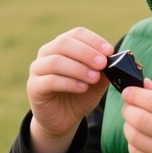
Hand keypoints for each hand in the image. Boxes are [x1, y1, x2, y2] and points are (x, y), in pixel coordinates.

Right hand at [27, 28, 113, 152]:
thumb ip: (104, 69)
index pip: (77, 33)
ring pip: (56, 61)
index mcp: (63, 45)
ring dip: (78, 68)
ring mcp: (38, 69)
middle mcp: (47, 52)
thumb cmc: (81, 94)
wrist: (64, 118)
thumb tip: (117, 58)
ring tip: (94, 78)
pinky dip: (69, 83)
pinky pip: (50, 80)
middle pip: (64, 43)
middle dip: (86, 53)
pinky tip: (83, 88)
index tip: (109, 51)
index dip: (94, 40)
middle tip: (103, 64)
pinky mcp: (34, 87)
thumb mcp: (97, 81)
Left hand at [120, 79, 151, 152]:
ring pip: (134, 136)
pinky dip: (132, 142)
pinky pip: (135, 152)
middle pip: (140, 118)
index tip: (127, 91)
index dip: (135, 95)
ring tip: (133, 121)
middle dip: (128, 109)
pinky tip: (140, 138)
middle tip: (128, 106)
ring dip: (128, 125)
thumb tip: (143, 84)